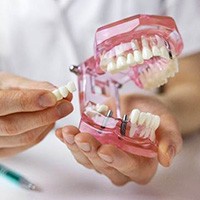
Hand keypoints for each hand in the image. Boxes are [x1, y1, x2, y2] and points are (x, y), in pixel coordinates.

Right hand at [0, 72, 72, 156]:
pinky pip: (28, 143)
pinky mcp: (4, 151)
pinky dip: (43, 130)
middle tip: (66, 105)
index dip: (30, 101)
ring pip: (26, 137)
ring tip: (59, 109)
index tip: (53, 97)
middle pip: (16, 126)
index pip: (3, 104)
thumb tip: (58, 92)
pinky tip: (49, 120)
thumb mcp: (10, 82)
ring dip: (47, 123)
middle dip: (46, 115)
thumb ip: (34, 87)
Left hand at [56, 94, 181, 184]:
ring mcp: (105, 158)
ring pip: (89, 160)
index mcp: (142, 164)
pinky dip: (70, 141)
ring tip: (68, 133)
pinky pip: (80, 149)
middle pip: (105, 166)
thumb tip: (166, 159)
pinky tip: (63, 132)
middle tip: (81, 137)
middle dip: (91, 152)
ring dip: (76, 147)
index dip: (118, 161)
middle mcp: (122, 165)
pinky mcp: (94, 148)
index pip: (131, 168)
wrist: (140, 107)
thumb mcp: (166, 122)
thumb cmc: (155, 114)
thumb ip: (170, 139)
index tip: (106, 150)